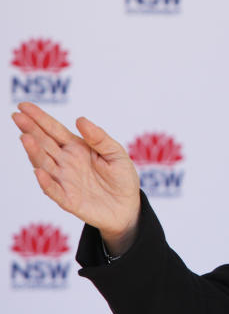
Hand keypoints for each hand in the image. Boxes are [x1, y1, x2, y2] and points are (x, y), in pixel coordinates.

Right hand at [12, 102, 140, 253]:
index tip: (24, 106)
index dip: (40, 119)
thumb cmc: (121, 178)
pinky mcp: (67, 199)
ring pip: (44, 164)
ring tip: (25, 137)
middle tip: (17, 116)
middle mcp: (66, 162)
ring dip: (34, 152)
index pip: (54, 130)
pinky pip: (53, 190)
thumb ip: (99, 138)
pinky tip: (39, 171)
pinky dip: (46, 182)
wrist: (127, 207)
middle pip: (44, 144)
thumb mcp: (116, 154)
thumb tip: (80, 120)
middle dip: (30, 130)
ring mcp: (64, 180)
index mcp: (77, 148)